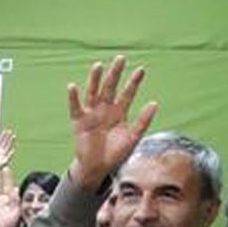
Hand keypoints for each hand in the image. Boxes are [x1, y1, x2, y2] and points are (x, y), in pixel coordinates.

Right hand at [67, 55, 157, 188]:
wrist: (97, 168)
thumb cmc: (116, 153)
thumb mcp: (133, 137)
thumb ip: (143, 121)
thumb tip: (154, 103)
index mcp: (120, 112)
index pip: (127, 93)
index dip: (133, 82)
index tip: (141, 70)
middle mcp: (105, 109)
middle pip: (110, 88)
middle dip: (115, 74)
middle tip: (120, 59)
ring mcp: (91, 114)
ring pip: (93, 93)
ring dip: (95, 80)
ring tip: (98, 66)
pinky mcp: (79, 121)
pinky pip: (75, 107)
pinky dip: (73, 97)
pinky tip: (73, 86)